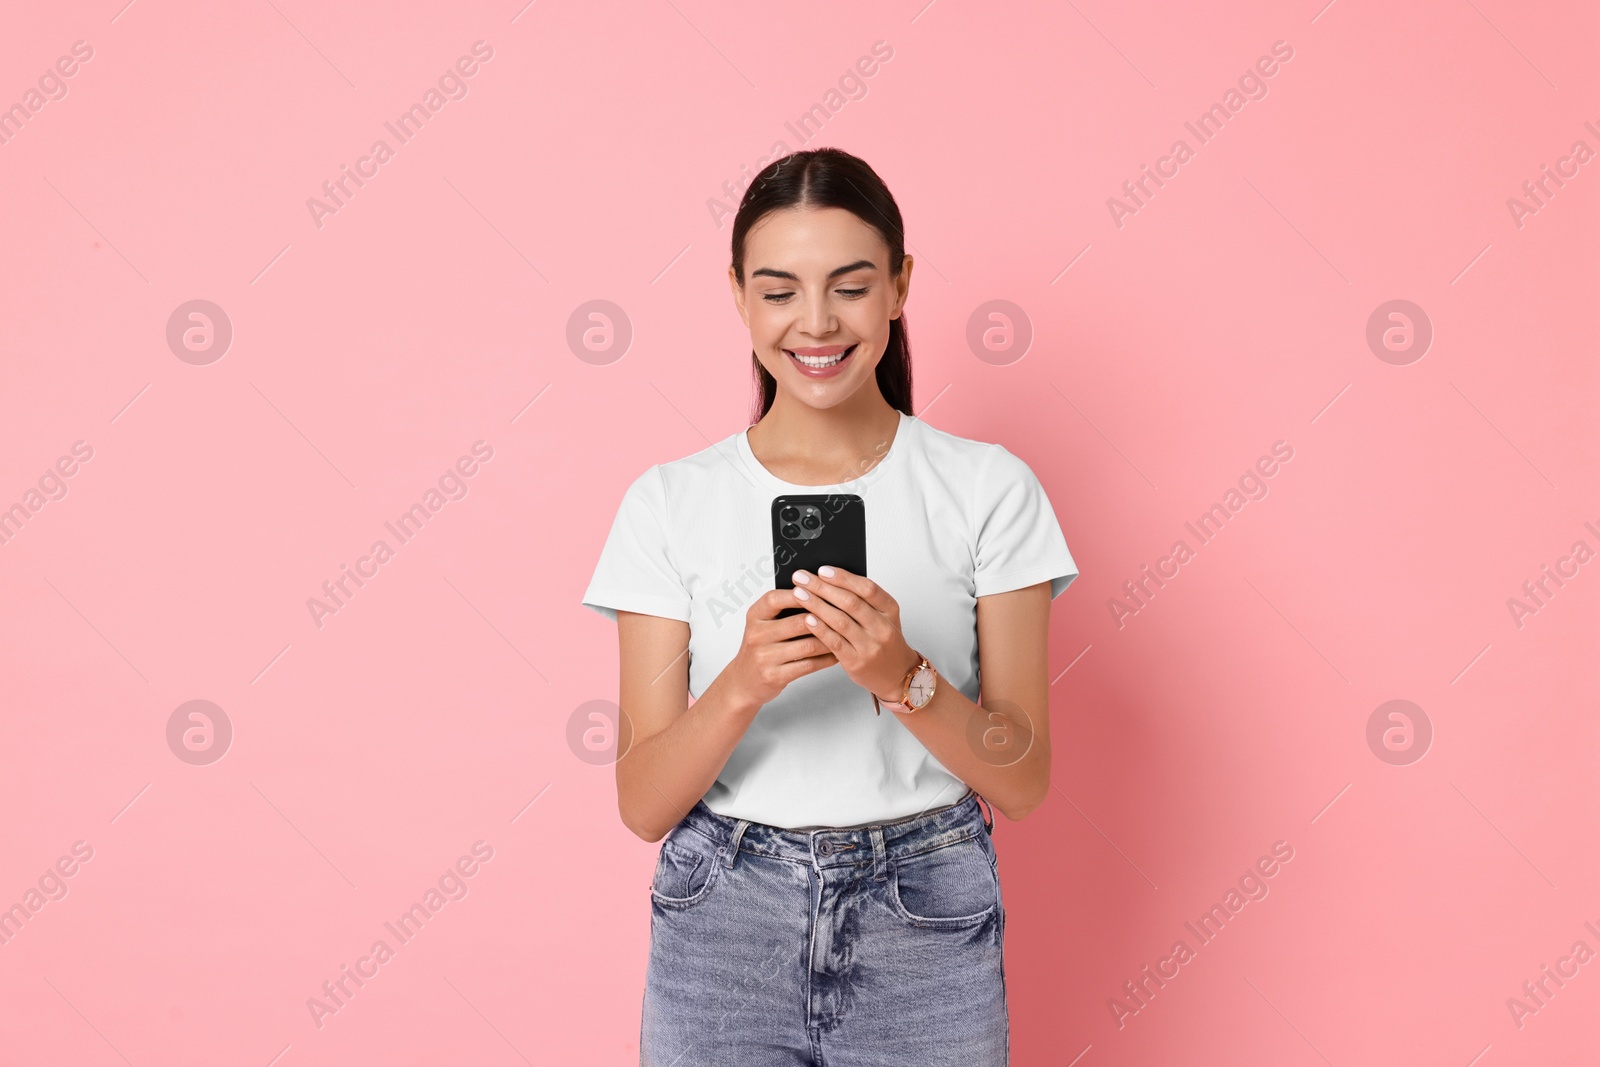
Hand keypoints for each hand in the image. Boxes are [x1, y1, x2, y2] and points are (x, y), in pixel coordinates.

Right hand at [724, 587, 838, 707]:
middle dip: (826, 618)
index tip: (822, 589)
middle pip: (799, 622)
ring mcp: (764, 657)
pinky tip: (836, 654)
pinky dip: (826, 659)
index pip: (777, 598)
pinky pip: (808, 665)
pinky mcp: (774, 676)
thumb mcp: (764, 624)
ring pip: (808, 645)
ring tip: (846, 635)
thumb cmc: (761, 648)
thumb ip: (784, 609)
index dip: (801, 594)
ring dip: (830, 640)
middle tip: (847, 614)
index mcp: (755, 616)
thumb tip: (819, 591)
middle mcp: (757, 634)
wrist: (744, 681)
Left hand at [789, 566, 917, 702]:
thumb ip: (862, 601)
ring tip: (799, 594)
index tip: (822, 570)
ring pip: (840, 621)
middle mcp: (882, 628)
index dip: (843, 577)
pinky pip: (834, 642)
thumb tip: (828, 580)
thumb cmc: (884, 641)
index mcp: (889, 610)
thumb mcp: (883, 617)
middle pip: (850, 602)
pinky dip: (820, 629)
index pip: (867, 588)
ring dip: (816, 605)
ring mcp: (870, 646)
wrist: (897, 675)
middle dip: (822, 587)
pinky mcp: (856, 662)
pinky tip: (807, 618)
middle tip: (802, 578)